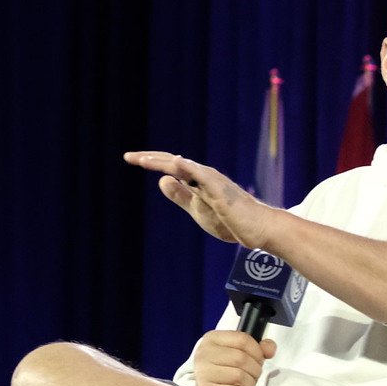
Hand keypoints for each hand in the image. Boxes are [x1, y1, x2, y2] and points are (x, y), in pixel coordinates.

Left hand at [124, 150, 278, 246]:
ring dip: (163, 162)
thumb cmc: (231, 220)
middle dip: (150, 159)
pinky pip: (202, 176)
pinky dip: (188, 168)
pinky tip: (174, 164)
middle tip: (128, 156)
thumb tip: (161, 180)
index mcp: (198, 180)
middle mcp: (204, 175)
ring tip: (142, 160)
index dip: (151, 162)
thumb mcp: (197, 208)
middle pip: (173, 162)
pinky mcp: (220, 191)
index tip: (131, 159)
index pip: (171, 168)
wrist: (259, 229)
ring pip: (184, 166)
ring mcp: (213, 181)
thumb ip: (181, 195)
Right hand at [190, 329, 275, 385]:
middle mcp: (204, 353)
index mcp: (213, 338)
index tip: (259, 359)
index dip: (257, 351)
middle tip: (253, 375)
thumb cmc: (223, 368)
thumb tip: (270, 350)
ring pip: (239, 376)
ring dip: (250, 384)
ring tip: (247, 385)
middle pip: (242, 359)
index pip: (243, 340)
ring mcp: (202, 372)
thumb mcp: (237, 351)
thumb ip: (258, 348)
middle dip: (255, 370)